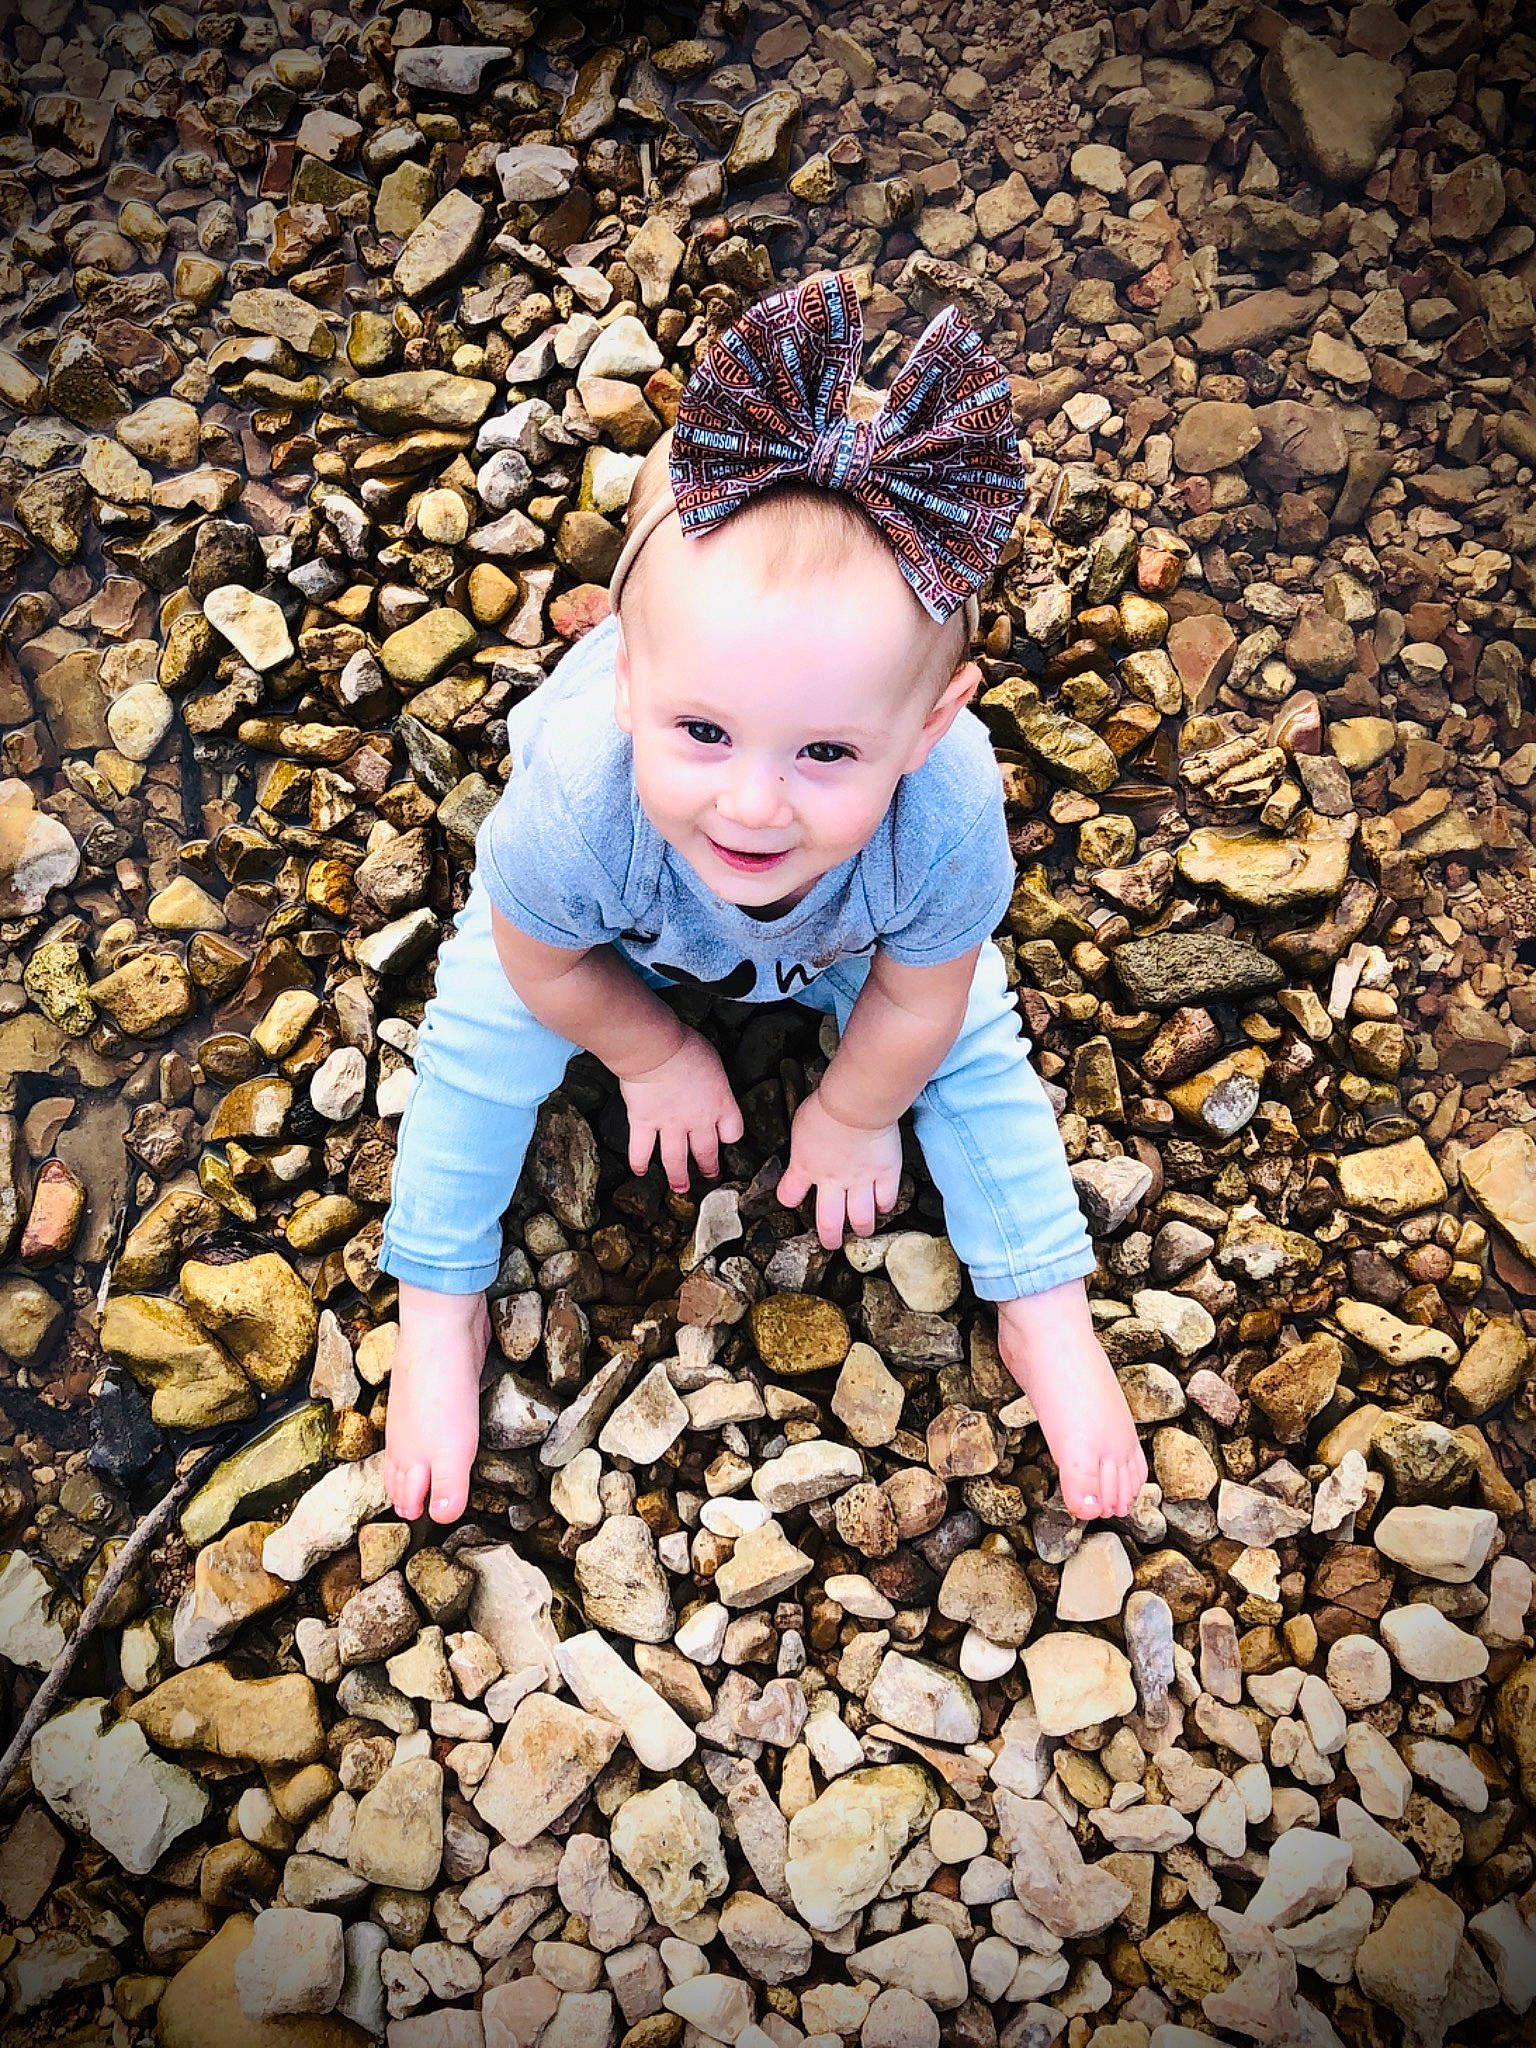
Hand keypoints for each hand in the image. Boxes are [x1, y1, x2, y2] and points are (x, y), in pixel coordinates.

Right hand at [384, 1284, 489, 1523]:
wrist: (441, 1331)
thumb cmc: (442, 1395)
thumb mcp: (451, 1452)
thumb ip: (448, 1488)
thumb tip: (442, 1519)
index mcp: (409, 1455)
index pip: (403, 1492)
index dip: (410, 1507)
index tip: (413, 1519)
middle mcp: (408, 1435)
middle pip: (400, 1470)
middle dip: (404, 1490)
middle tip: (409, 1506)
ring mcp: (418, 1409)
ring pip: (410, 1444)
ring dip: (413, 1463)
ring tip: (419, 1474)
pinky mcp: (436, 1387)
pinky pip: (429, 1419)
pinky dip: (428, 1432)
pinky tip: (438, 1427)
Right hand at [620, 1027, 743, 1192]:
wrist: (655, 1048)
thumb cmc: (685, 1046)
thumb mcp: (713, 1061)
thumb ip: (712, 1080)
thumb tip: (708, 1082)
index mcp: (720, 1103)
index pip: (733, 1131)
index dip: (729, 1137)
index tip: (725, 1140)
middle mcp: (698, 1120)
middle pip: (707, 1151)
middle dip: (709, 1166)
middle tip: (710, 1176)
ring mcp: (670, 1125)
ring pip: (676, 1160)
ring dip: (679, 1176)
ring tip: (681, 1187)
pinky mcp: (643, 1123)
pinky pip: (641, 1150)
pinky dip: (639, 1163)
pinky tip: (639, 1171)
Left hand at [777, 1088, 902, 1249]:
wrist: (857, 1105)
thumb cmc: (827, 1106)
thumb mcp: (802, 1125)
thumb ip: (805, 1145)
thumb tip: (807, 1145)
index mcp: (805, 1166)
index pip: (789, 1194)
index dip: (789, 1198)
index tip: (791, 1200)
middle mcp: (831, 1181)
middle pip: (828, 1222)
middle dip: (829, 1237)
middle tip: (831, 1243)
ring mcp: (860, 1181)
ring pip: (860, 1218)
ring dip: (861, 1228)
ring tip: (863, 1231)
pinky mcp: (885, 1174)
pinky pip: (886, 1200)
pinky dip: (884, 1206)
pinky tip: (883, 1206)